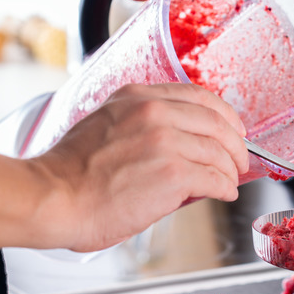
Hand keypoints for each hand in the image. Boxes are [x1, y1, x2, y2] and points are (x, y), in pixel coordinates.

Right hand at [33, 83, 248, 251]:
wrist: (53, 198)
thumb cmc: (71, 174)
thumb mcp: (106, 127)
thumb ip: (143, 127)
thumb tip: (180, 146)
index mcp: (136, 97)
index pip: (197, 96)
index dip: (223, 114)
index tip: (233, 129)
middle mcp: (153, 112)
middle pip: (216, 121)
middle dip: (235, 144)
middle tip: (240, 160)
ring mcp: (164, 141)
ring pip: (219, 151)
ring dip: (230, 169)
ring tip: (230, 181)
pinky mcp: (172, 173)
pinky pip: (215, 178)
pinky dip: (225, 187)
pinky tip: (224, 193)